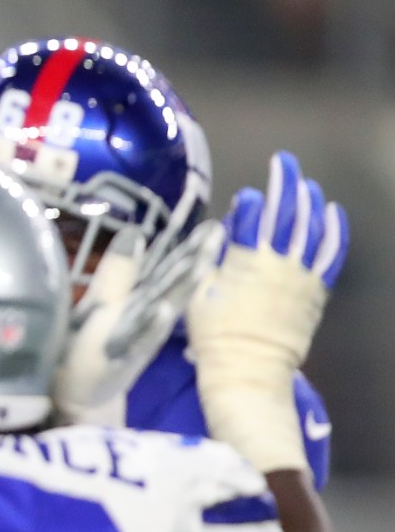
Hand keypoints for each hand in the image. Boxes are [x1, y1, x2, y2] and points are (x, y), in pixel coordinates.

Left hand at [53, 221, 221, 423]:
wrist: (79, 402)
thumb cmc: (87, 352)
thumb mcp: (101, 305)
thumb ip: (119, 273)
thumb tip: (137, 232)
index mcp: (138, 301)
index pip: (166, 268)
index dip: (186, 247)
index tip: (213, 224)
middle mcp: (142, 316)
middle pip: (170, 283)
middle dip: (192, 258)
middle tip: (219, 232)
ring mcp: (133, 338)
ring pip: (161, 307)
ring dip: (180, 287)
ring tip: (202, 261)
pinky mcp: (120, 361)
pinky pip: (138, 341)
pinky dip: (150, 326)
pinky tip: (161, 309)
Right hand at [186, 152, 347, 474]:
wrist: (247, 369)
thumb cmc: (213, 332)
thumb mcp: (196, 291)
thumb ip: (210, 255)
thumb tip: (222, 228)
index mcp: (245, 262)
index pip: (254, 218)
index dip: (253, 201)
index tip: (249, 194)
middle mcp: (278, 263)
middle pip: (286, 215)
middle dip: (285, 184)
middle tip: (285, 161)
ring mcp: (302, 276)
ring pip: (311, 229)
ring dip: (310, 202)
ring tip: (307, 183)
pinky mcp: (317, 290)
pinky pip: (332, 254)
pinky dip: (335, 231)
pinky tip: (334, 213)